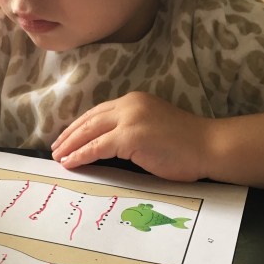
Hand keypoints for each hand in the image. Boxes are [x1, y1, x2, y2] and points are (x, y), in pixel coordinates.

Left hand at [51, 91, 210, 181]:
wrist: (209, 146)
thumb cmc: (185, 144)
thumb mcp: (151, 128)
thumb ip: (129, 130)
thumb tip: (104, 145)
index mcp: (133, 101)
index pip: (97, 113)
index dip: (79, 126)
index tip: (66, 138)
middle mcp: (129, 105)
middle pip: (89, 120)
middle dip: (69, 135)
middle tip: (55, 149)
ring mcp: (129, 119)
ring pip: (89, 132)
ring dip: (70, 146)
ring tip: (58, 158)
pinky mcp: (130, 137)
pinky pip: (97, 147)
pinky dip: (81, 155)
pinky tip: (71, 163)